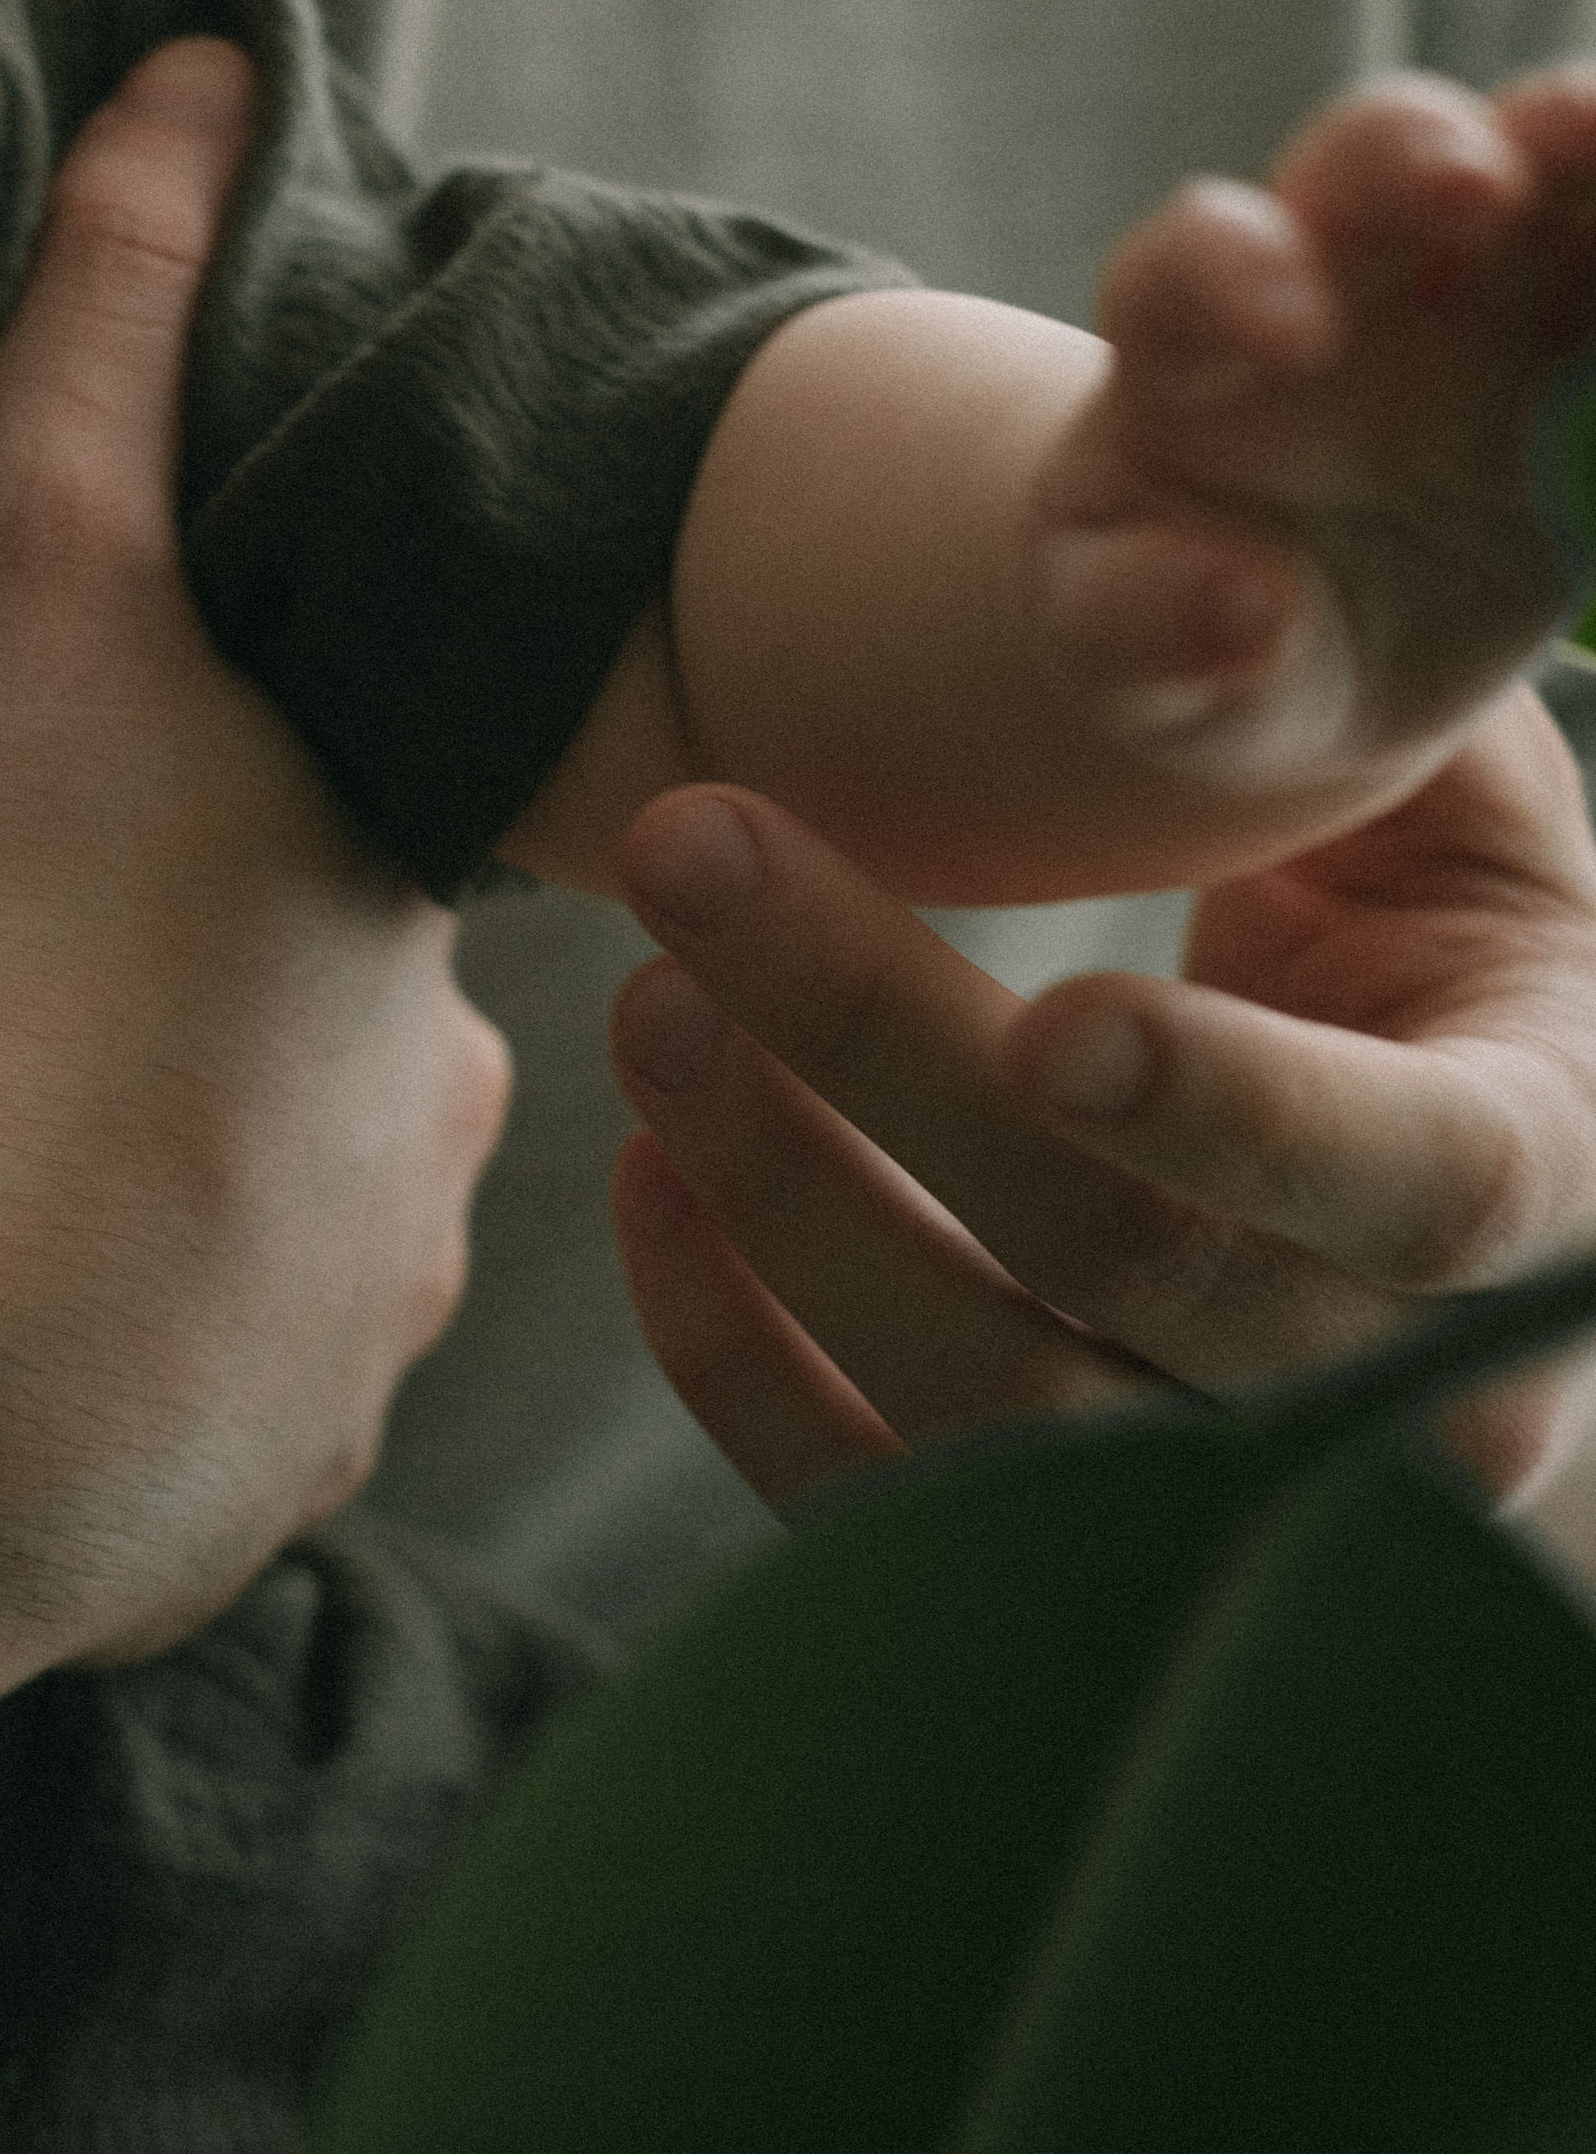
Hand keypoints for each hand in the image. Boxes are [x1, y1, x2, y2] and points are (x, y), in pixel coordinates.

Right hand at [0, 36, 505, 2153]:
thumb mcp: (33, 544)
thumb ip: (118, 304)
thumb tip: (209, 68)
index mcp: (404, 936)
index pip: (358, 856)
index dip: (228, 829)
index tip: (92, 838)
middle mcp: (429, 1166)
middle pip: (327, 1066)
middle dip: (204, 1028)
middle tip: (11, 997)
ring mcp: (334, 1366)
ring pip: (265, 1254)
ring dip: (151, 1209)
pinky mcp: (222, 1522)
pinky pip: (178, 1427)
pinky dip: (96, 1379)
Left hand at [606, 686, 1595, 1514]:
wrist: (1418, 1150)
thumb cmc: (1436, 927)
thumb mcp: (1449, 797)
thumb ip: (1362, 695)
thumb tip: (1221, 602)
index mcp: (1544, 1172)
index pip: (1413, 1182)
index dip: (1236, 1113)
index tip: (1054, 1019)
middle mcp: (1404, 1386)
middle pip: (1124, 1260)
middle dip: (882, 1047)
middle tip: (687, 850)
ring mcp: (1223, 1491)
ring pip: (981, 1404)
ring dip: (782, 1196)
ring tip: (648, 1000)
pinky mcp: (1060, 1552)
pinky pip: (871, 1501)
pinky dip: (728, 1354)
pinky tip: (650, 1172)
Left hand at [1034, 67, 1595, 787]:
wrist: (1297, 643)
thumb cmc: (1178, 627)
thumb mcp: (1133, 657)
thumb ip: (1155, 628)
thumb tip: (1243, 609)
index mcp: (1187, 352)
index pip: (1186, 269)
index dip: (1235, 274)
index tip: (1298, 339)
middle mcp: (1329, 275)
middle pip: (1364, 163)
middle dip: (1421, 155)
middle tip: (1478, 189)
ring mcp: (1463, 288)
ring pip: (1528, 166)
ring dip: (1581, 143)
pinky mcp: (1570, 328)